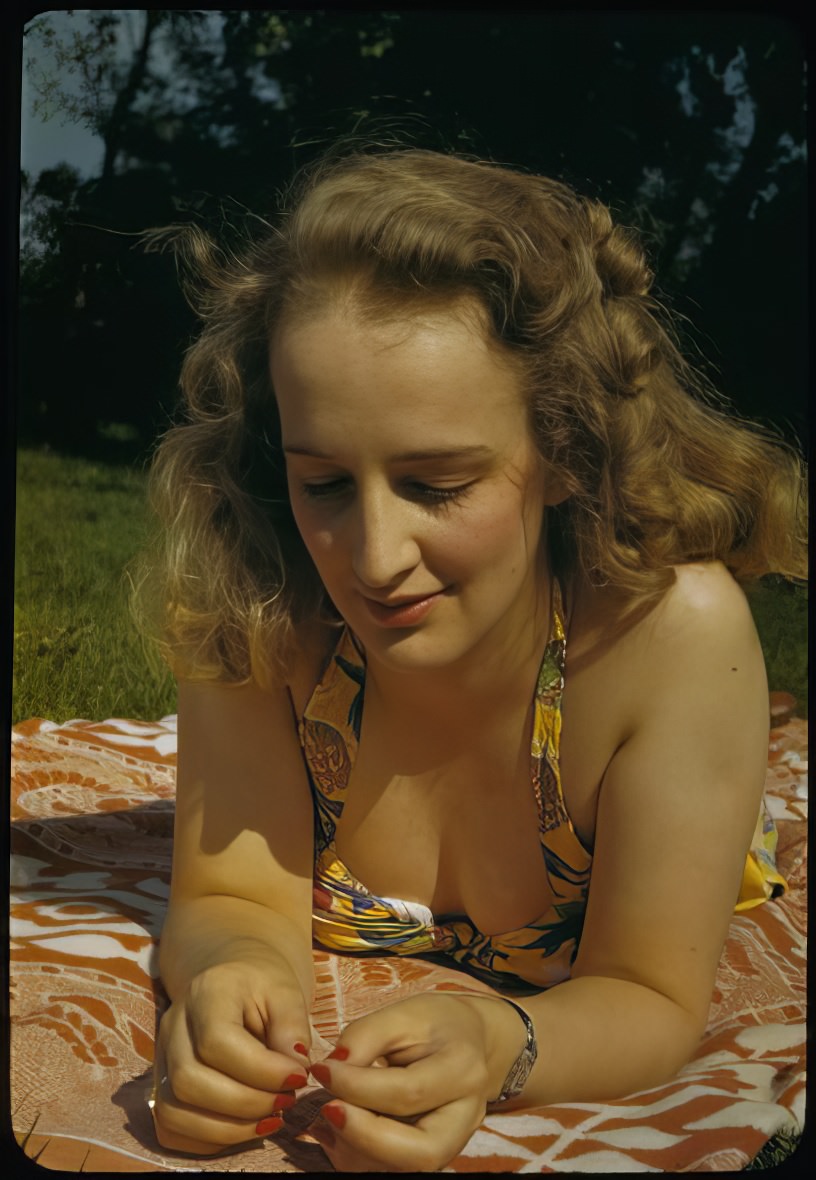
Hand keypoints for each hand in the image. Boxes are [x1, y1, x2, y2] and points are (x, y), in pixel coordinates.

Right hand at [150, 959, 311, 1154]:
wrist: (231, 980)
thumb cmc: (262, 987)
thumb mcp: (286, 992)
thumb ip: (292, 1026)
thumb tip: (296, 1069)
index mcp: (206, 993)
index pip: (217, 1041)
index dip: (260, 1070)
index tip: (298, 1077)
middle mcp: (173, 1025)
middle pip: (189, 1081)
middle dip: (245, 1104)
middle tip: (286, 1101)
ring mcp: (160, 1058)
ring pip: (173, 1111)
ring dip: (227, 1129)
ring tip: (270, 1118)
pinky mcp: (159, 1085)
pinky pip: (171, 1129)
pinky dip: (210, 1139)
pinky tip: (246, 1126)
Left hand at [303, 992, 524, 1171]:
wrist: (472, 1042)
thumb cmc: (436, 1023)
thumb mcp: (403, 1013)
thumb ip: (365, 1036)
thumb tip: (330, 1069)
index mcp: (462, 1070)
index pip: (407, 1092)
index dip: (357, 1086)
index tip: (322, 1070)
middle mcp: (466, 1117)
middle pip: (419, 1153)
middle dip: (363, 1136)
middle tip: (326, 1108)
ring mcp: (454, 1142)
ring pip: (404, 1169)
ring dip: (356, 1149)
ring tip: (329, 1113)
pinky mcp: (435, 1154)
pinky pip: (394, 1168)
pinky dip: (358, 1155)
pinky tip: (338, 1126)